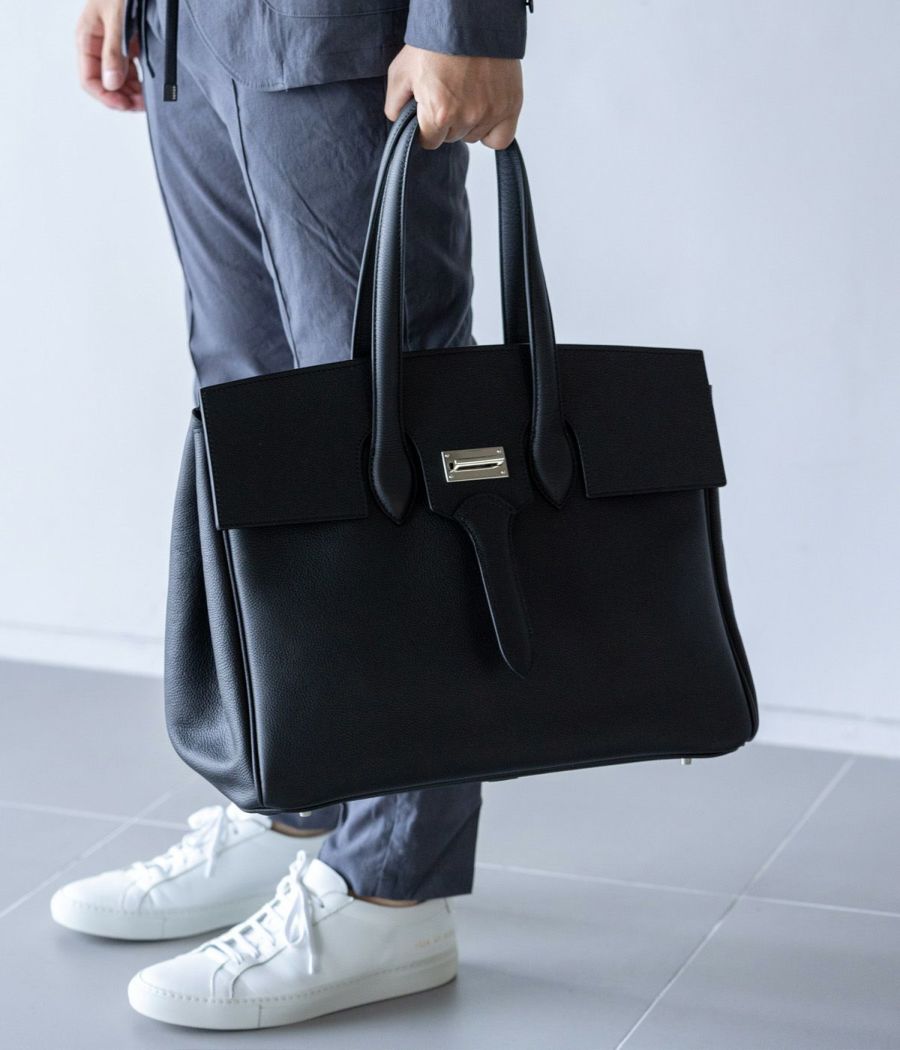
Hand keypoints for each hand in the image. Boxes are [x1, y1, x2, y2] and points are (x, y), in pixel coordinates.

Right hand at [76, 0, 143, 111]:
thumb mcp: (117, 20)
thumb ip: (114, 52)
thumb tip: (112, 84)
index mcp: (86, 39)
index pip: (89, 80)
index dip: (106, 96)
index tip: (126, 105)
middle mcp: (97, 46)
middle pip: (105, 83)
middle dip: (121, 97)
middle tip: (143, 105)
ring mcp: (112, 46)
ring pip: (118, 80)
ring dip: (131, 92)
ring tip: (148, 99)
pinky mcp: (127, 45)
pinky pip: (130, 70)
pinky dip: (139, 81)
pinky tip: (149, 86)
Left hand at [385, 44, 521, 150]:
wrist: (469, 18)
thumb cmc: (436, 42)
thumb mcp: (401, 71)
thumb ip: (395, 104)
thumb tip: (398, 121)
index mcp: (439, 114)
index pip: (430, 142)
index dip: (427, 127)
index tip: (429, 111)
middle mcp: (466, 118)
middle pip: (453, 138)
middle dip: (448, 123)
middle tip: (449, 94)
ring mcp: (490, 113)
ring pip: (474, 136)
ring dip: (469, 123)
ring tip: (466, 94)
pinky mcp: (510, 106)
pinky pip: (500, 138)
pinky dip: (492, 132)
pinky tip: (485, 115)